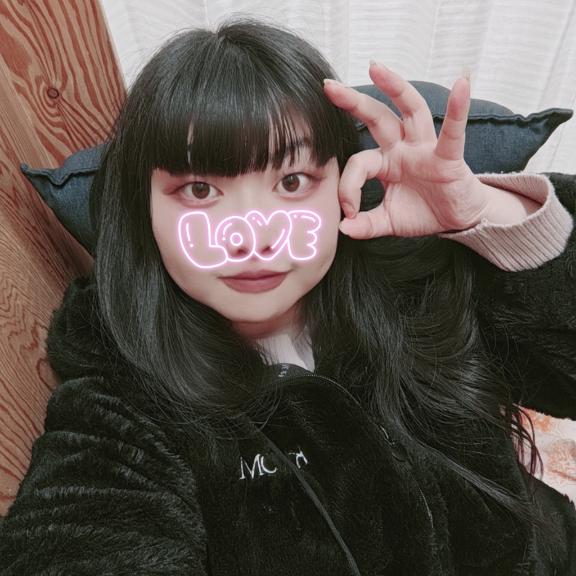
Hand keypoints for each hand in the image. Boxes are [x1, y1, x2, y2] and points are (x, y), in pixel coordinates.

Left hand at [324, 62, 490, 238]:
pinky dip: (458, 109)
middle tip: (329, 87)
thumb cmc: (422, 212)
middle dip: (353, 101)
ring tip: (376, 67)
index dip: (348, 188)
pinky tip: (462, 82)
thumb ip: (365, 226)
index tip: (349, 212)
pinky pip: (452, 131)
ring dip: (394, 87)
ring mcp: (425, 148)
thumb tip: (342, 229)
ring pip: (410, 110)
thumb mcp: (388, 221)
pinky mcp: (448, 157)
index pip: (359, 163)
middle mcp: (402, 148)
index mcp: (385, 162)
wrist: (456, 220)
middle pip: (377, 117)